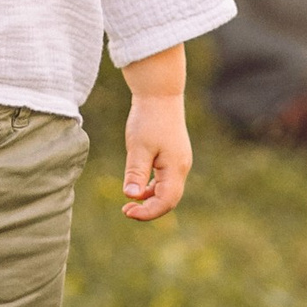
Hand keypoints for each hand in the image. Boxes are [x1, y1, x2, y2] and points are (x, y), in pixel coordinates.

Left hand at [120, 49, 191, 220]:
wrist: (159, 93)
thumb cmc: (148, 119)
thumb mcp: (138, 147)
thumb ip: (136, 173)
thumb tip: (130, 196)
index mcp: (175, 168)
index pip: (166, 202)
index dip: (147, 213)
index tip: (127, 211)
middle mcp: (181, 167)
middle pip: (169, 200)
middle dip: (149, 209)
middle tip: (125, 210)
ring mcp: (178, 161)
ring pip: (167, 191)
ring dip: (150, 199)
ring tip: (129, 202)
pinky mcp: (173, 155)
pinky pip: (165, 180)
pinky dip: (152, 188)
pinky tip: (138, 187)